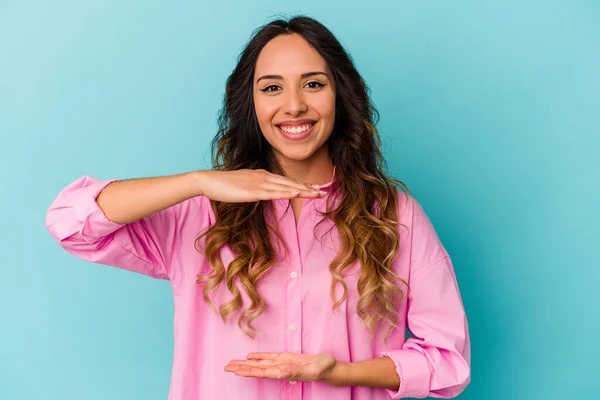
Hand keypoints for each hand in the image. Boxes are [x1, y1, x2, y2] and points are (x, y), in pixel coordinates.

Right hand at [197, 169, 325, 202]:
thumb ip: (257, 188)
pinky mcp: (252, 191)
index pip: (287, 181)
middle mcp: (264, 177)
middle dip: (308, 187)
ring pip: (285, 187)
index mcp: (263, 175)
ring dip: (303, 190)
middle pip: (290, 183)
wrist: (209, 181)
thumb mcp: (245, 186)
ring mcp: (259, 183)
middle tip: (324, 191)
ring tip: (317, 194)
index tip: (316, 188)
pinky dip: (286, 192)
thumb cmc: (225, 185)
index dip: (303, 185)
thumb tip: (265, 193)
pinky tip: (296, 193)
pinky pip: (272, 192)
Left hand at [224, 352, 337, 382]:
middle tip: (226, 367)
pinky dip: (259, 356)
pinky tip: (250, 357)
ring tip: (233, 363)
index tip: (236, 371)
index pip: (263, 372)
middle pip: (257, 369)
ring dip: (247, 363)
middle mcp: (280, 369)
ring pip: (261, 363)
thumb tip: (283, 372)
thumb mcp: (313, 369)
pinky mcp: (286, 358)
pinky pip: (270, 357)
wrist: (330, 368)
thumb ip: (298, 371)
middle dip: (242, 368)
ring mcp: (283, 363)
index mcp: (285, 372)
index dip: (249, 371)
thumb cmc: (323, 369)